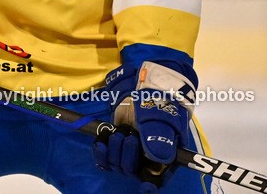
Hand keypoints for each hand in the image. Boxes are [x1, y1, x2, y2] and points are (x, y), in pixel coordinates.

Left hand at [92, 62, 193, 188]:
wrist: (141, 82)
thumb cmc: (158, 98)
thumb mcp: (160, 115)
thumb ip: (159, 135)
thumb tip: (159, 159)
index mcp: (166, 153)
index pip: (160, 178)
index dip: (152, 185)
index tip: (145, 186)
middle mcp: (148, 156)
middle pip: (135, 172)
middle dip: (128, 158)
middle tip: (128, 137)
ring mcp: (132, 150)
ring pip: (119, 165)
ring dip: (115, 152)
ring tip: (118, 133)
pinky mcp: (117, 142)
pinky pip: (106, 158)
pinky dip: (101, 153)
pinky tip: (100, 143)